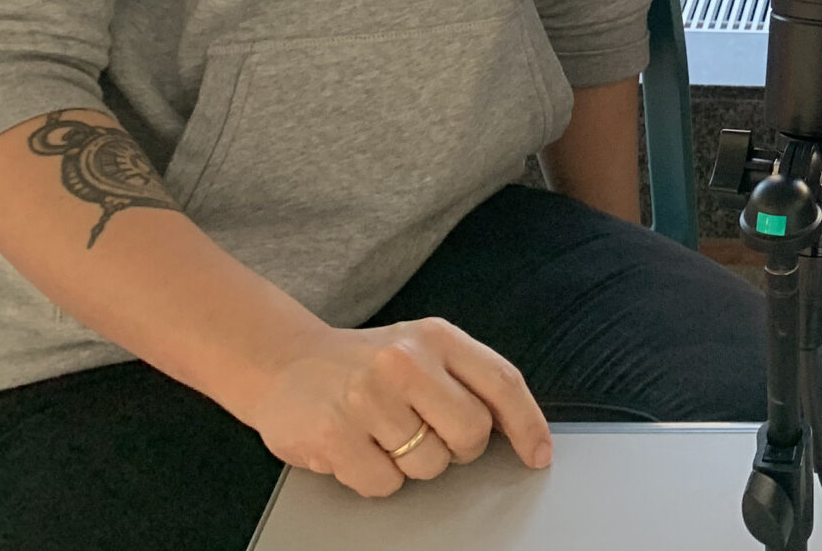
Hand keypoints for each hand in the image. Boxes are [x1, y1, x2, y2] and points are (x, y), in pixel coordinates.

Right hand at [241, 318, 551, 498]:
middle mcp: (405, 362)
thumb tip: (515, 426)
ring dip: (411, 463)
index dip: (528, 423)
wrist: (282, 362)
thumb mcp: (420, 350)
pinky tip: (358, 449)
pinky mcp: (336, 435)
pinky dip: (376, 478)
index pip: (502, 381)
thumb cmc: (364, 363)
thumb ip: (466, 378)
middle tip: (429, 435)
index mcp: (436, 337)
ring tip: (383, 434)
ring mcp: (369, 398)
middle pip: (471, 433)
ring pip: (428, 465)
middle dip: (458, 448)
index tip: (538, 454)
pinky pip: (385, 484)